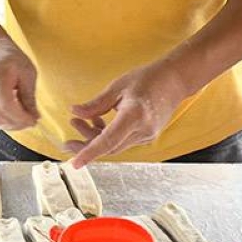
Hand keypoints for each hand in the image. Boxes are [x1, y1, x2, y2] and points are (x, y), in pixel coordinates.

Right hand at [0, 37, 38, 131]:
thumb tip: (34, 117)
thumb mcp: (27, 72)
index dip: (20, 117)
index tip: (34, 120)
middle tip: (32, 121)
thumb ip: (29, 96)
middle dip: (17, 124)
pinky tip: (17, 115)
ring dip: (12, 124)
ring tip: (26, 119)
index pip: (5, 105)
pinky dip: (6, 120)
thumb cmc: (11, 58)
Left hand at [65, 62, 188, 167]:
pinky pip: (122, 141)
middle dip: (85, 147)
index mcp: (135, 115)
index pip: (108, 140)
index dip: (89, 153)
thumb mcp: (118, 86)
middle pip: (109, 148)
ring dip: (94, 138)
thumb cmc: (148, 78)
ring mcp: (146, 135)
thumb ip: (96, 103)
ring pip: (114, 146)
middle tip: (66, 142)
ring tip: (77, 122)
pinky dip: (106, 135)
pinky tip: (97, 120)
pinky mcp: (146, 135)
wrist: (175, 81)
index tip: (74, 163)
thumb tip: (75, 112)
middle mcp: (142, 130)